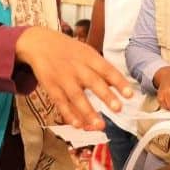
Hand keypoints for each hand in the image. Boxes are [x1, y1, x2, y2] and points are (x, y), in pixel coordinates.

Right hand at [15, 26, 131, 129]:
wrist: (39, 43)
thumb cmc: (69, 50)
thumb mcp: (86, 52)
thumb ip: (101, 69)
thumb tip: (119, 84)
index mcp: (89, 57)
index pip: (107, 70)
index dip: (119, 82)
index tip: (129, 94)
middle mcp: (77, 67)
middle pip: (93, 82)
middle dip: (106, 96)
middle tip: (118, 108)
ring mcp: (63, 78)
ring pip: (76, 96)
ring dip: (88, 112)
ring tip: (100, 125)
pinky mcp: (51, 87)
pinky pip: (61, 103)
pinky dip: (69, 115)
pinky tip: (79, 125)